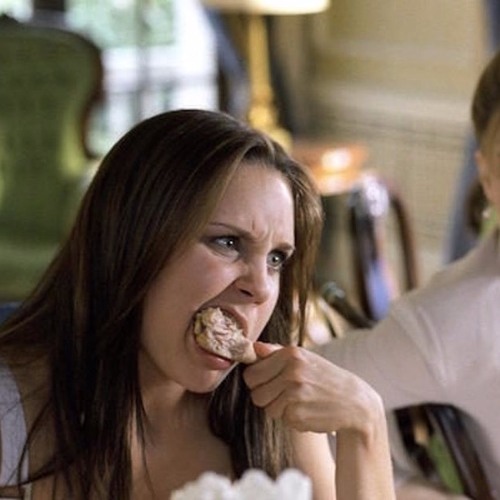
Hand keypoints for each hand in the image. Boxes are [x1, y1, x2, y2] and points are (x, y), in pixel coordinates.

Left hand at [243, 342, 383, 434]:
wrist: (355, 402)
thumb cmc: (324, 377)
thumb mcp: (303, 358)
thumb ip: (275, 352)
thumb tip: (253, 347)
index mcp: (290, 354)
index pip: (251, 374)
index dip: (258, 381)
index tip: (270, 382)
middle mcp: (291, 372)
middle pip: (256, 394)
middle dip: (267, 397)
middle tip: (286, 394)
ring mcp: (295, 394)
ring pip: (267, 409)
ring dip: (280, 409)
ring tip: (300, 401)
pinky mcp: (298, 415)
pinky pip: (282, 420)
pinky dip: (292, 418)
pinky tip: (308, 410)